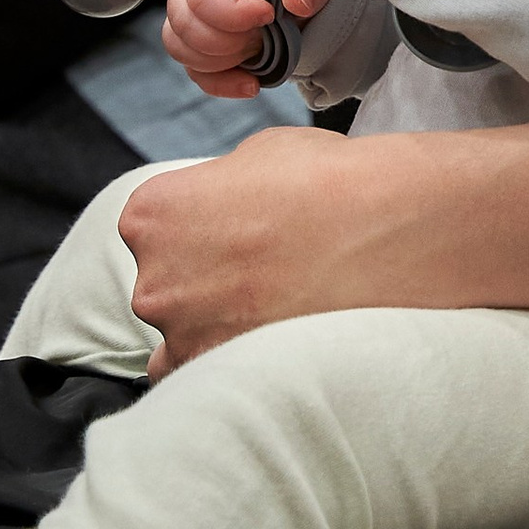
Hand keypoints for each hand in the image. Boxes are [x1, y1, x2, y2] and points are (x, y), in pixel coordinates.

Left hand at [118, 128, 400, 370]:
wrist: (377, 231)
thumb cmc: (322, 181)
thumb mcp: (259, 153)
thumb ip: (220, 187)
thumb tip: (224, 206)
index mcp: (151, 213)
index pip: (154, 225)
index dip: (199, 223)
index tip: (236, 226)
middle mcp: (152, 278)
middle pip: (164, 281)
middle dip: (204, 275)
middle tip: (262, 265)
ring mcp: (180, 333)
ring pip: (180, 331)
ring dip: (213, 320)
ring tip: (274, 304)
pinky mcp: (215, 372)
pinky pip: (198, 375)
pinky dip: (221, 361)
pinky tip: (263, 340)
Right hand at [163, 0, 339, 97]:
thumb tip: (297, 0)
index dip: (234, 15)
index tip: (268, 15)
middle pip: (185, 25)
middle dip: (230, 41)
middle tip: (266, 33)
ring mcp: (188, 16)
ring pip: (183, 50)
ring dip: (226, 60)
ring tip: (261, 48)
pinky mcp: (195, 45)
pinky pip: (196, 73)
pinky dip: (224, 82)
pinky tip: (251, 81)